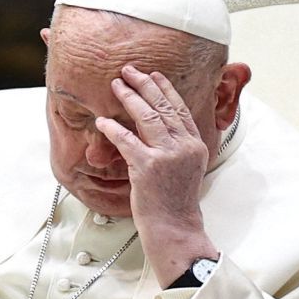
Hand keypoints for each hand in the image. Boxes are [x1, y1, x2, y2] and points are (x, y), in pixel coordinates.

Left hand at [96, 65, 218, 284]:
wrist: (175, 228)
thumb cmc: (175, 203)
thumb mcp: (185, 170)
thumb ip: (176, 148)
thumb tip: (159, 130)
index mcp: (195, 145)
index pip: (179, 108)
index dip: (165, 89)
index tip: (153, 74)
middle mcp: (184, 146)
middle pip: (163, 106)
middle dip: (144, 84)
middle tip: (129, 71)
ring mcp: (167, 156)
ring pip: (147, 117)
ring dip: (129, 98)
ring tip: (116, 85)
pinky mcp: (148, 167)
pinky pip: (127, 140)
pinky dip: (113, 128)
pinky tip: (103, 121)